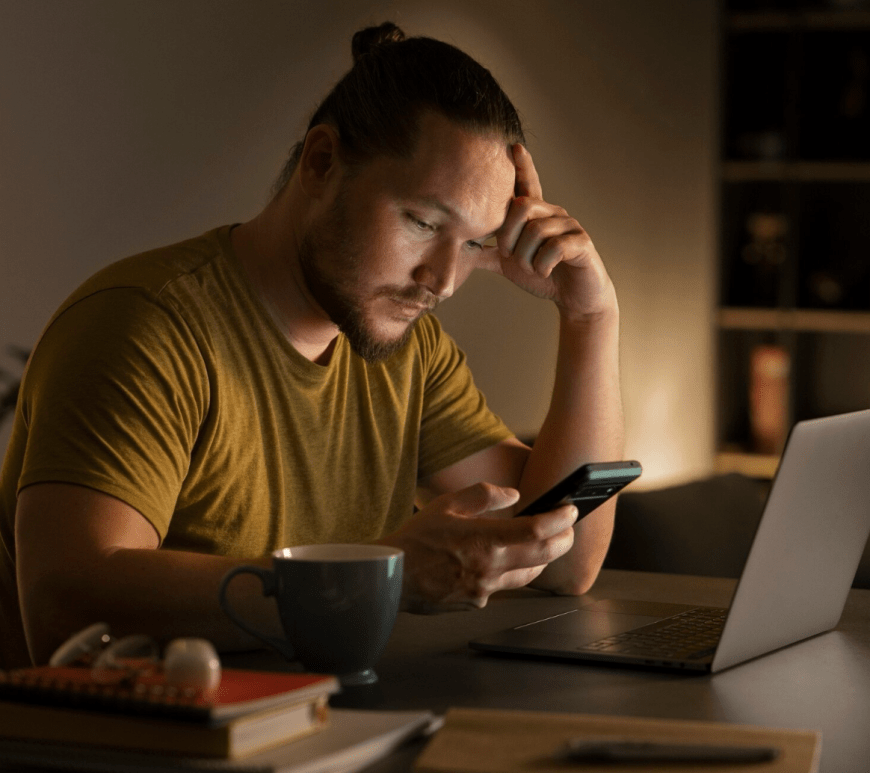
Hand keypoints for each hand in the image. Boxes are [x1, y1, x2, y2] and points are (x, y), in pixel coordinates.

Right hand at [377, 482, 576, 612]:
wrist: (391, 576)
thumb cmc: (415, 539)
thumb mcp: (447, 504)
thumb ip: (484, 495)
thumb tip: (513, 495)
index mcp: (483, 540)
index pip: (537, 531)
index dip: (560, 519)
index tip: (570, 511)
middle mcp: (489, 568)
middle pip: (544, 556)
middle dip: (563, 540)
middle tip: (568, 528)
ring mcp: (485, 590)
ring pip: (529, 575)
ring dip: (542, 558)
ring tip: (544, 543)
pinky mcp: (478, 603)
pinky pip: (504, 587)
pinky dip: (511, 571)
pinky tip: (504, 560)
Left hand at [479, 145, 616, 322]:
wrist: (575, 298)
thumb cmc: (545, 276)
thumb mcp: (510, 265)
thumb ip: (488, 254)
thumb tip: (459, 249)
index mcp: (536, 215)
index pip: (528, 185)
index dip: (522, 166)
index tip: (514, 146)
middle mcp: (553, 214)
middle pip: (521, 206)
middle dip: (508, 235)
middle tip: (509, 255)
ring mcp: (569, 226)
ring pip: (536, 230)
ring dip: (526, 257)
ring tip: (531, 269)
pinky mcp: (581, 243)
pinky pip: (554, 247)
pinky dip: (542, 265)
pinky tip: (545, 272)